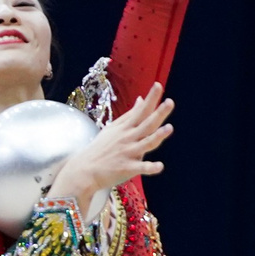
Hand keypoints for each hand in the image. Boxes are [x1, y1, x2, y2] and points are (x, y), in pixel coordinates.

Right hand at [49, 85, 172, 210]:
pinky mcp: (126, 168)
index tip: (158, 85)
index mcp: (126, 128)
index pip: (141, 111)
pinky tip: (159, 166)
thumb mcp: (113, 128)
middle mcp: (128, 138)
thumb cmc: (100, 148)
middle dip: (158, 113)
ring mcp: (128, 153)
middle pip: (147, 124)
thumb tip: (141, 99)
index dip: (150, 99)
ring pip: (146, 143)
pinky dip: (150, 167)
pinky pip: (140, 168)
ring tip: (168, 128)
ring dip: (157, 136)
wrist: (84, 169)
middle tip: (170, 102)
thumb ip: (130, 114)